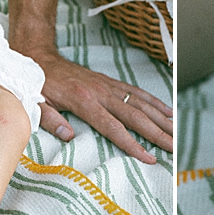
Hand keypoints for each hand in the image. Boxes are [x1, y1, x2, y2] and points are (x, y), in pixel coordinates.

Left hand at [32, 54, 171, 163]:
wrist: (39, 56)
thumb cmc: (37, 83)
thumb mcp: (36, 102)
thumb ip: (50, 119)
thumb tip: (68, 136)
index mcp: (83, 101)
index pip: (113, 128)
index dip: (133, 144)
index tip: (150, 158)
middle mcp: (101, 93)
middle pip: (135, 116)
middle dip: (158, 134)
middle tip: (175, 149)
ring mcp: (107, 86)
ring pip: (140, 103)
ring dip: (161, 119)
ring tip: (177, 134)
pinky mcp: (109, 82)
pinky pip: (136, 92)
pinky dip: (154, 101)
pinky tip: (167, 111)